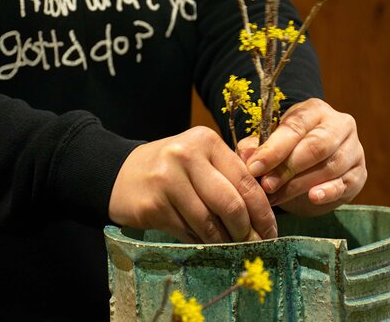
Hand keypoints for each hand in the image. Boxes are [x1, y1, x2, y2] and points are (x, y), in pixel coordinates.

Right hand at [109, 126, 276, 243]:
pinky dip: (201, 242)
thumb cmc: (169, 168)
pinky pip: (188, 232)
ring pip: (209, 223)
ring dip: (224, 241)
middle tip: (253, 245)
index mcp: (205, 140)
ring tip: (231, 247)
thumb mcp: (198, 158)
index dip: (263, 211)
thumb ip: (228, 174)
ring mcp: (167, 180)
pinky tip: (205, 243)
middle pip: (230, 204)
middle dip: (246, 231)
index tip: (270, 231)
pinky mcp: (153, 206)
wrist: (119, 174)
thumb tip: (263, 212)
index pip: (245, 180)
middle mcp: (186, 156)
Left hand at [238, 98, 366, 215]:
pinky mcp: (360, 173)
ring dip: (300, 184)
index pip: (295, 126)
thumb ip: (255, 147)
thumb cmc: (287, 150)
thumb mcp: (269, 143)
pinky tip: (312, 198)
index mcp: (314, 110)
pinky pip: (346, 183)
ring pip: (330, 166)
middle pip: (316, 145)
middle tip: (266, 185)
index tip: (254, 168)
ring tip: (276, 197)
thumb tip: (246, 157)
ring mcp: (354, 149)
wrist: (312, 168)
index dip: (274, 148)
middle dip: (288, 168)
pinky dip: (328, 191)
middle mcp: (339, 124)